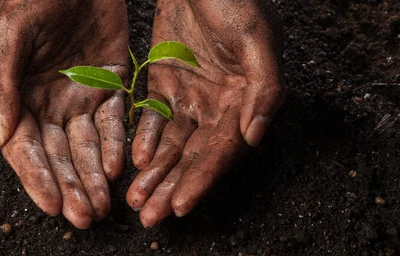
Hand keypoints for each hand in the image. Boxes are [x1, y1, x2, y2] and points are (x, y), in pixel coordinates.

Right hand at [0, 0, 127, 228]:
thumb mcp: (11, 34)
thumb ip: (2, 83)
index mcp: (18, 97)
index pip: (25, 148)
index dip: (37, 178)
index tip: (51, 205)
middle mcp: (48, 104)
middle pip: (58, 156)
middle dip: (70, 187)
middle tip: (84, 217)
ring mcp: (80, 97)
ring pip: (87, 147)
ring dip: (94, 177)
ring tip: (102, 206)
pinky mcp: (109, 86)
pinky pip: (114, 122)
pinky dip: (116, 144)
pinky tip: (118, 167)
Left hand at [127, 0, 284, 226]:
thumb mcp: (257, 39)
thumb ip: (264, 88)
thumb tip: (254, 137)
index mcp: (245, 100)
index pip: (222, 149)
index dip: (203, 178)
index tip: (181, 205)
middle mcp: (218, 105)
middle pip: (194, 154)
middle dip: (173, 186)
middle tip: (151, 216)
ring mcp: (190, 95)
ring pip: (171, 142)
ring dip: (155, 171)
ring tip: (136, 198)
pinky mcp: (164, 81)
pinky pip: (152, 116)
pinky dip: (144, 137)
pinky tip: (135, 159)